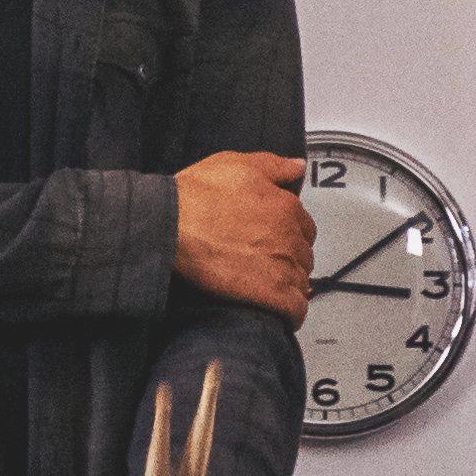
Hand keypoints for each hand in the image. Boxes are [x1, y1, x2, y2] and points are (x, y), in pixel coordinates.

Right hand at [170, 151, 308, 317]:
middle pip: (303, 255)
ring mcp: (282, 267)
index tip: (276, 241)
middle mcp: (289, 237)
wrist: (171, 226)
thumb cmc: (196, 196)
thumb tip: (296, 168)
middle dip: (289, 260)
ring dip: (289, 286)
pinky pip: (294, 309)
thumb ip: (274, 166)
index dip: (290, 234)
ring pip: (301, 282)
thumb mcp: (237, 164)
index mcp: (285, 207)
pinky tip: (276, 309)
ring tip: (266, 287)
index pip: (305, 227)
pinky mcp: (270, 295)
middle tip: (266, 264)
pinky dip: (289, 311)